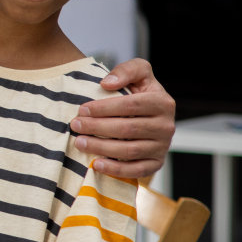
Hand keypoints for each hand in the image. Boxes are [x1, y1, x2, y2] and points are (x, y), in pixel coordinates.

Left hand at [70, 57, 174, 177]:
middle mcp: (166, 126)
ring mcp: (162, 147)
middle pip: (128, 129)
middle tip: (75, 125)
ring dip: (101, 148)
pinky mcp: (157, 163)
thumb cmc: (139, 92)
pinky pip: (137, 170)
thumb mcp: (139, 73)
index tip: (82, 109)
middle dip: (97, 127)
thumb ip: (127, 70)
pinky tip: (96, 164)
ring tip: (79, 142)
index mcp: (162, 102)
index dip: (104, 108)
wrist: (150, 115)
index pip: (131, 105)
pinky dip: (116, 170)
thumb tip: (107, 83)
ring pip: (130, 151)